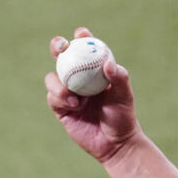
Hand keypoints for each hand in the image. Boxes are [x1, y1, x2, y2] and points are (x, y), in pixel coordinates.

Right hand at [46, 27, 139, 163]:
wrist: (114, 143)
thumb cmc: (122, 117)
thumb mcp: (124, 96)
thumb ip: (119, 78)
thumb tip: (108, 63)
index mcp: (94, 71)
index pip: (86, 49)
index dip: (81, 38)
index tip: (81, 33)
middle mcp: (78, 79)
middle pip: (62, 57)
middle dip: (57, 47)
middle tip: (60, 47)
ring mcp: (67, 93)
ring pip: (53, 78)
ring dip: (59, 83)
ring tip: (74, 97)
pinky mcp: (60, 108)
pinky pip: (53, 97)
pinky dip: (60, 98)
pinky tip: (75, 106)